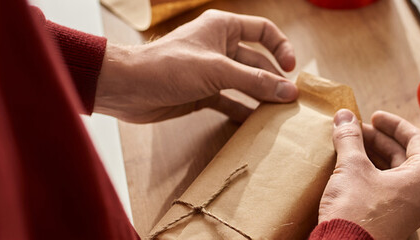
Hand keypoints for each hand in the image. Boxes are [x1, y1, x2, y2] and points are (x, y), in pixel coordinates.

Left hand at [95, 10, 297, 122]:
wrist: (128, 88)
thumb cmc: (168, 67)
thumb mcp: (217, 71)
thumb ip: (255, 82)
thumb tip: (288, 91)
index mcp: (223, 27)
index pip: (262, 31)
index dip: (280, 47)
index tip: (291, 69)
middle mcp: (219, 47)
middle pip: (257, 61)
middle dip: (273, 79)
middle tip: (290, 101)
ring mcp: (211, 71)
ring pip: (244, 83)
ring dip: (260, 97)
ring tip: (278, 114)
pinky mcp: (202, 93)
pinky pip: (230, 101)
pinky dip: (242, 112)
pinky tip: (255, 125)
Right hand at [318, 109, 419, 239]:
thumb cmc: (355, 211)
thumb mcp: (351, 167)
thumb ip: (350, 138)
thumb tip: (344, 117)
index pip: (416, 139)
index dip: (393, 124)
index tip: (374, 116)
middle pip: (404, 156)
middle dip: (378, 140)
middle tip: (355, 130)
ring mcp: (410, 211)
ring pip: (395, 174)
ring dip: (373, 157)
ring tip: (351, 147)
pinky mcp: (394, 221)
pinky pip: (388, 190)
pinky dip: (373, 175)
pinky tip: (352, 170)